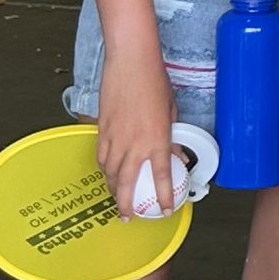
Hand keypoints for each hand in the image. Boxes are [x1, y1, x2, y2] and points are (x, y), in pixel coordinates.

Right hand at [95, 53, 176, 218]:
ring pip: (110, 173)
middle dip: (126, 204)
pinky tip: (107, 172)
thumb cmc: (155, 82)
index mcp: (157, 140)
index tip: (165, 210)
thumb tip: (177, 155)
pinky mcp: (102, 129)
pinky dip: (104, 169)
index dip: (163, 197)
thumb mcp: (171, 111)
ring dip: (113, 189)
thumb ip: (172, 137)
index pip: (162, 177)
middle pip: (126, 184)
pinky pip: (101, 157)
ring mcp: (115, 138)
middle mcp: (134, 144)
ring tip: (117, 198)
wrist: (130, 63)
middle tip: (128, 217)